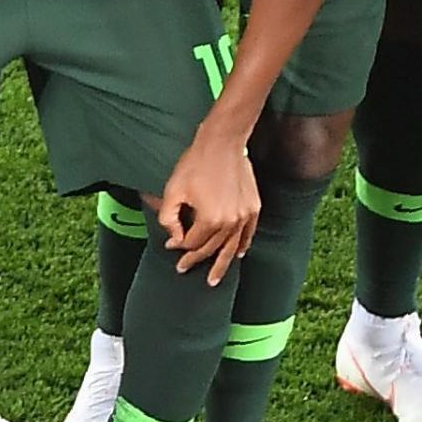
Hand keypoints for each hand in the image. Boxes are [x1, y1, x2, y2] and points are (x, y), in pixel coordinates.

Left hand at [158, 129, 258, 283]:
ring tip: (214, 279)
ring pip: (232, 247)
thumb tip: (175, 239)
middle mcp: (230, 222)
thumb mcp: (172, 191)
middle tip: (184, 268)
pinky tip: (239, 254)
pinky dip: (244, 245)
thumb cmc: (195, 164)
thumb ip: (169, 220)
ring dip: (222, 264)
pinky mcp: (253, 207)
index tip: (170, 246)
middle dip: (196, 259)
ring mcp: (244, 216)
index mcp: (210, 220)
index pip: (192, 243)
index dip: (178, 246)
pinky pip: (249, 233)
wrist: (222, 142)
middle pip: (211, 248)